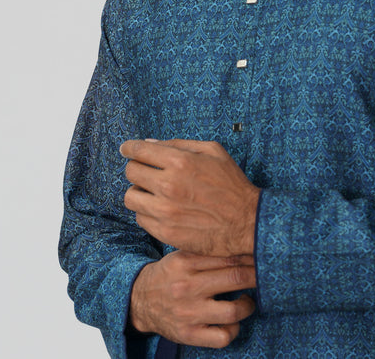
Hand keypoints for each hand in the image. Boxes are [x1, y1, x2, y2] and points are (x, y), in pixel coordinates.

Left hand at [121, 139, 260, 256]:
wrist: (247, 222)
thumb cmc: (231, 184)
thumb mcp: (213, 151)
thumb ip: (180, 144)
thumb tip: (148, 143)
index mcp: (180, 161)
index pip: (138, 150)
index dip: (129, 148)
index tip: (127, 149)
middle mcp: (168, 185)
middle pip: (131, 172)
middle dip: (137, 168)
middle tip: (146, 171)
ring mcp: (165, 211)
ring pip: (130, 197)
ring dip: (139, 192)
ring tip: (152, 192)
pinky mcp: (165, 231)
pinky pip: (140, 218)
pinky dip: (147, 212)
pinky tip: (161, 209)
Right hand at [129, 250, 256, 347]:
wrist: (140, 300)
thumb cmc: (169, 274)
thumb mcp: (181, 255)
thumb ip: (206, 251)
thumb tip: (242, 245)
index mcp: (186, 261)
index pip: (227, 256)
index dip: (249, 256)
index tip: (261, 254)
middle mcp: (188, 286)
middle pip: (234, 278)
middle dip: (256, 275)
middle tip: (264, 273)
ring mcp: (189, 312)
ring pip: (233, 310)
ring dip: (248, 305)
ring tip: (247, 300)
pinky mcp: (189, 334)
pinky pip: (223, 336)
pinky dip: (234, 329)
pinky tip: (232, 321)